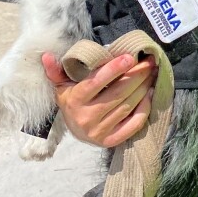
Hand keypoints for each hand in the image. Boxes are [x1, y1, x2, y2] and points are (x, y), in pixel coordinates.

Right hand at [42, 52, 156, 147]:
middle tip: (149, 62)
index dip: (113, 69)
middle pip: (117, 93)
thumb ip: (56, 71)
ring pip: (127, 105)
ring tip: (152, 73)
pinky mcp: (112, 141)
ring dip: (143, 87)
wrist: (76, 131)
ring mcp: (100, 131)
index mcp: (75, 100)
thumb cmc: (73, 101)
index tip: (130, 57)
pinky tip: (150, 93)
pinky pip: (133, 124)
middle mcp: (86, 117)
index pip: (96, 82)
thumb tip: (46, 55)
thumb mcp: (63, 86)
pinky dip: (144, 108)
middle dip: (136, 75)